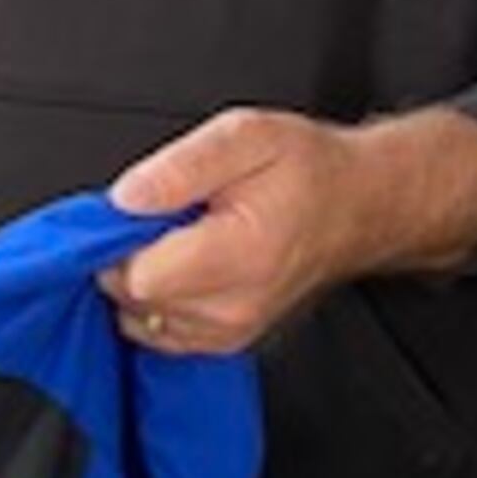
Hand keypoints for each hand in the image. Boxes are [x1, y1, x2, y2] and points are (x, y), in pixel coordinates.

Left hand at [104, 107, 476, 352]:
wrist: (354, 206)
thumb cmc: (306, 171)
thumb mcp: (246, 136)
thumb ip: (180, 167)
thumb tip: (125, 198)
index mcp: (241, 255)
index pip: (139, 276)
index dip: (121, 239)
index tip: (139, 209)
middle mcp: (234, 306)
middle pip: (135, 299)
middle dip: (131, 254)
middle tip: (167, 216)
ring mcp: (229, 331)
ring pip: (140, 317)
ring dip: (145, 277)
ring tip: (182, 237)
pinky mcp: (223, 341)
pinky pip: (158, 331)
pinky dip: (157, 299)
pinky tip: (183, 264)